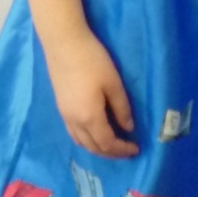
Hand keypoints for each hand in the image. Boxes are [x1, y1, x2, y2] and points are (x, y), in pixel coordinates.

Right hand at [44, 29, 138, 158]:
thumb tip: (128, 128)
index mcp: (89, 117)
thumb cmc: (92, 61)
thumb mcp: (113, 84)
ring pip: (81, 142)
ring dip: (97, 148)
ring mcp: (65, 115)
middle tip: (126, 150)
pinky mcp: (61, 107)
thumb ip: (121, 108)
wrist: (63, 44)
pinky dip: (86, 139)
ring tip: (112, 144)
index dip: (122, 150)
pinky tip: (94, 131)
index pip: (107, 144)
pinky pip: (74, 133)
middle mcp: (74, 122)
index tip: (136, 149)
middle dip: (111, 153)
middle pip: (93, 147)